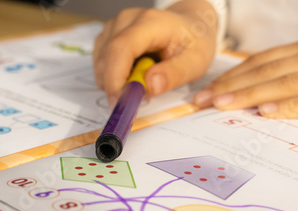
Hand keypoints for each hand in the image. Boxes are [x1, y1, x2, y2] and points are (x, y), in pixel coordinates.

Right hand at [93, 0, 217, 106]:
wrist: (189, 25)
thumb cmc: (193, 41)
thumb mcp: (196, 61)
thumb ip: (175, 74)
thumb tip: (151, 85)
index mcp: (150, 22)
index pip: (121, 48)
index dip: (115, 78)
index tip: (119, 103)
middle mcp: (126, 21)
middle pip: (106, 58)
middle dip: (116, 86)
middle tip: (135, 101)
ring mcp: (114, 27)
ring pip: (101, 64)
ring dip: (115, 82)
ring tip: (141, 81)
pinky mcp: (107, 36)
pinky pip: (101, 64)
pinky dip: (113, 76)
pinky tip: (132, 74)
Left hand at [194, 34, 297, 118]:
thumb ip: (291, 77)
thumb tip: (255, 98)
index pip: (262, 62)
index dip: (231, 76)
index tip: (206, 90)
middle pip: (266, 71)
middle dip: (229, 86)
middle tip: (201, 100)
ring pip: (285, 82)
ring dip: (249, 94)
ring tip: (220, 104)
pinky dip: (289, 105)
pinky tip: (265, 111)